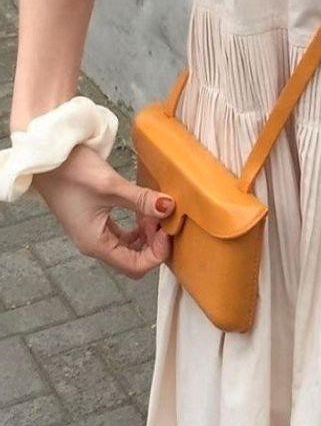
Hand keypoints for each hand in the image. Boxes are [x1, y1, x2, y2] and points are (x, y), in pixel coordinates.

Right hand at [32, 144, 172, 277]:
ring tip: (153, 212)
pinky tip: (143, 210)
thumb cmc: (71, 172)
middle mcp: (94, 244)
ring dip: (146, 235)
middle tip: (162, 219)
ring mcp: (94, 233)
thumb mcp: (111, 186)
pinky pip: (122, 235)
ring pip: (129, 248)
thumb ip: (141, 200)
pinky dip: (137, 227)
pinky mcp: (96, 221)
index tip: (166, 230)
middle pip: (133, 260)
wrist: (48, 158)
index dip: (156, 253)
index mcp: (96, 244)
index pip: (135, 267)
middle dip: (153, 244)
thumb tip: (168, 207)